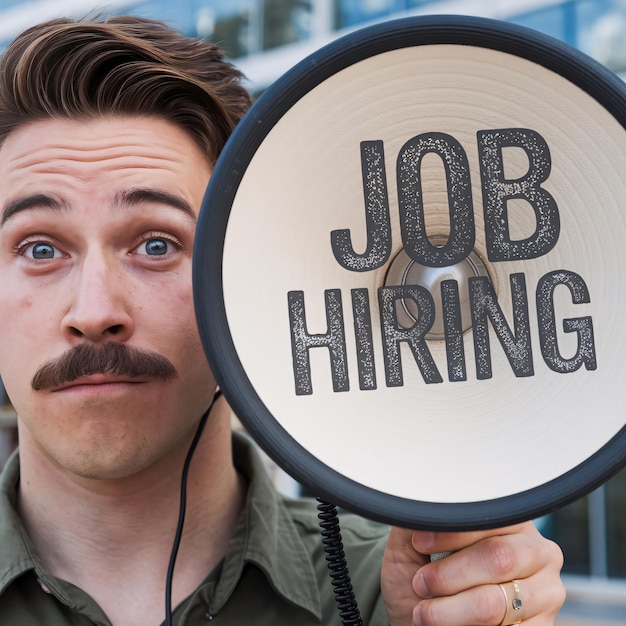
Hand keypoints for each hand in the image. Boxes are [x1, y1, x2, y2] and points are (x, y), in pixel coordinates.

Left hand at [381, 521, 564, 625]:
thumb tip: (419, 496)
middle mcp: (539, 552)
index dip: (450, 532)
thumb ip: (422, 517)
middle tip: (421, 583)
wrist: (422, 621)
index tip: (418, 542)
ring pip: (494, 604)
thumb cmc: (423, 577)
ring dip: (449, 610)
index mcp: (513, 520)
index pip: (489, 517)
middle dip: (449, 575)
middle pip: (498, 558)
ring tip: (425, 612)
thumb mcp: (413, 542)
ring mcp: (546, 594)